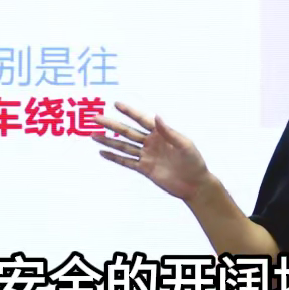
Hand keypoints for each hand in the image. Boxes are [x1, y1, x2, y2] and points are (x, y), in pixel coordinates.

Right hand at [92, 101, 211, 201]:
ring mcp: (146, 156)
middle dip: (111, 125)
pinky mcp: (145, 169)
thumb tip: (157, 116)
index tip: (116, 104)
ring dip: (108, 141)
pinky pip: (126, 162)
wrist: (195, 185)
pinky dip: (114, 158)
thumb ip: (169, 132)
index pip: (142, 119)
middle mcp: (151, 142)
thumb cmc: (194, 162)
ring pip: (123, 146)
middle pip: (127, 132)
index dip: (129, 112)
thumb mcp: (184, 145)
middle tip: (96, 117)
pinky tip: (103, 153)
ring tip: (93, 135)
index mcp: (161, 133)